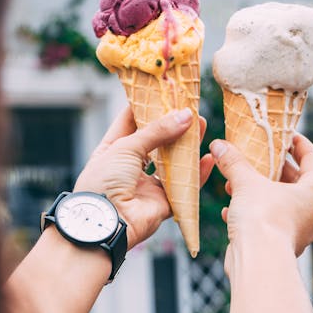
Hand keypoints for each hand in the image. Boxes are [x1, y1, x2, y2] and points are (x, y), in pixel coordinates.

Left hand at [74, 106, 213, 248]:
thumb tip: (185, 116)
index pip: (130, 122)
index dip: (146, 106)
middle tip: (189, 107)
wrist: (106, 222)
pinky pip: (184, 186)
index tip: (163, 91)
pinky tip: (208, 158)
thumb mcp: (125, 147)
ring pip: (173, 162)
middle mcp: (129, 167)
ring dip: (187, 146)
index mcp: (112, 150)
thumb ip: (157, 131)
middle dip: (172, 124)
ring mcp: (147, 185)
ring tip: (202, 125)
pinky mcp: (163, 203)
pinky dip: (197, 174)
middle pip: (156, 141)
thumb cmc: (104, 181)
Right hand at [209, 133, 312, 272]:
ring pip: (281, 204)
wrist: (258, 262)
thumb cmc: (262, 219)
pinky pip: (270, 224)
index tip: (288, 136)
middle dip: (275, 170)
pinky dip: (253, 215)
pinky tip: (232, 211)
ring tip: (238, 183)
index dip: (300, 145)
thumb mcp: (246, 182)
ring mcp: (299, 232)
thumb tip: (219, 145)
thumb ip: (234, 162)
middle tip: (259, 158)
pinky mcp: (282, 247)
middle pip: (298, 183)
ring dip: (260, 192)